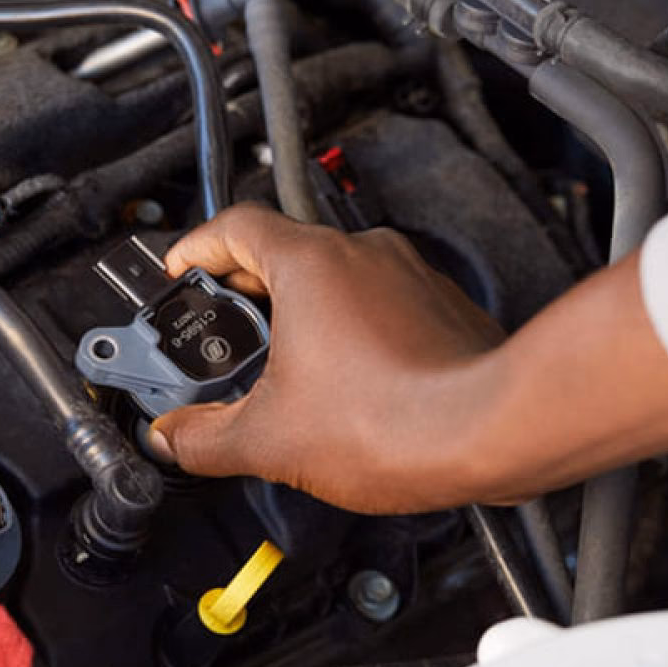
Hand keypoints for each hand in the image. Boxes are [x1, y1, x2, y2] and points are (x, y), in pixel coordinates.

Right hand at [148, 203, 505, 513]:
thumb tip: (174, 438)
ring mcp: (410, 276)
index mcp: (311, 264)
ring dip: (304, 311)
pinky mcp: (443, 307)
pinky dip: (353, 328)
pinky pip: (382, 303)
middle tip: (223, 328)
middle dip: (247, 289)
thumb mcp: (269, 440)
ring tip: (286, 363)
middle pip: (286, 251)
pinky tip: (347, 379)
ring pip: (339, 278)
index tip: (182, 269)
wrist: (493, 432)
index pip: (234, 226)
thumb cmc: (395, 422)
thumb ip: (204, 437)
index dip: (197, 247)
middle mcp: (365, 254)